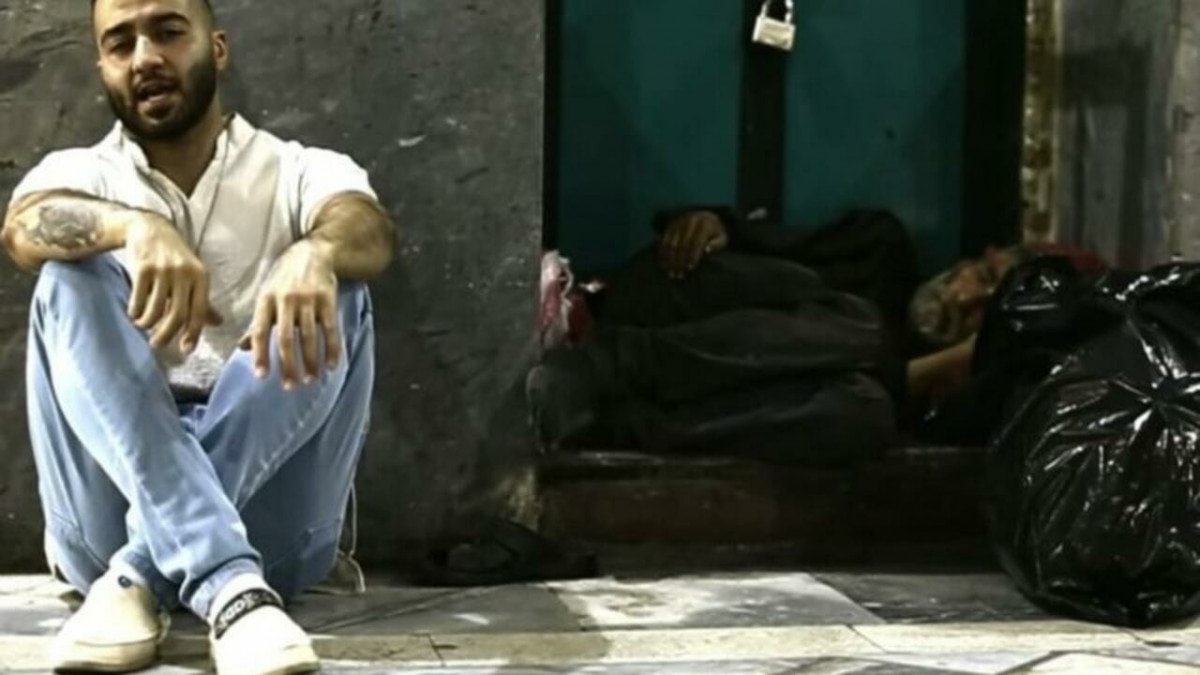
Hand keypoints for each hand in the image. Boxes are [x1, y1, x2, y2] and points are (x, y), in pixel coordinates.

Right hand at [123, 212, 221, 352]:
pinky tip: (134, 313)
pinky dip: (135, 312)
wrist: (150, 229)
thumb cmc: (175, 258)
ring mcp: (163, 270)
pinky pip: (138, 299)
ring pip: (155, 309)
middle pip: (177, 314)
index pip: (200, 311)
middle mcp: (185, 273)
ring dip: (147, 324)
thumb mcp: (194, 275)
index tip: (186, 350)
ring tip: (143, 325)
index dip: (193, 333)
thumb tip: (217, 323)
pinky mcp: (142, 267)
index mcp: (201, 277)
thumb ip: (202, 300)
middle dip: (166, 334)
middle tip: (157, 345)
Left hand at [239, 240, 339, 389]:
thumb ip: (257, 323)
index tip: (262, 377)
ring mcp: (308, 300)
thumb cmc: (285, 278)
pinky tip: (332, 365)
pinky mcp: (328, 300)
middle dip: (288, 365)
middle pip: (285, 338)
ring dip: (310, 361)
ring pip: (308, 336)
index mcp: (265, 300)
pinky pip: (330, 329)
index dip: (260, 355)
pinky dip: (331, 349)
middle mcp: (285, 300)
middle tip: (290, 386)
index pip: (259, 332)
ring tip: (310, 379)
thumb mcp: (266, 295)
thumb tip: (242, 349)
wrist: (313, 252)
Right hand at [658, 211, 728, 278]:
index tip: (690, 268)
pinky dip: (663, 255)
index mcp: (704, 223)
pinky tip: (664, 266)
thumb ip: (717, 244)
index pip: (696, 242)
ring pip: (671, 244)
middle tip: (679, 275)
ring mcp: (678, 222)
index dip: (693, 256)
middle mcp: (690, 220)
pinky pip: (664, 242)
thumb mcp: (722, 237)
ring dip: (670, 261)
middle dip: (680, 261)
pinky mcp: (670, 226)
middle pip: (682, 244)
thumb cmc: (714, 233)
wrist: (705, 217)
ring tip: (671, 274)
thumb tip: (707, 250)